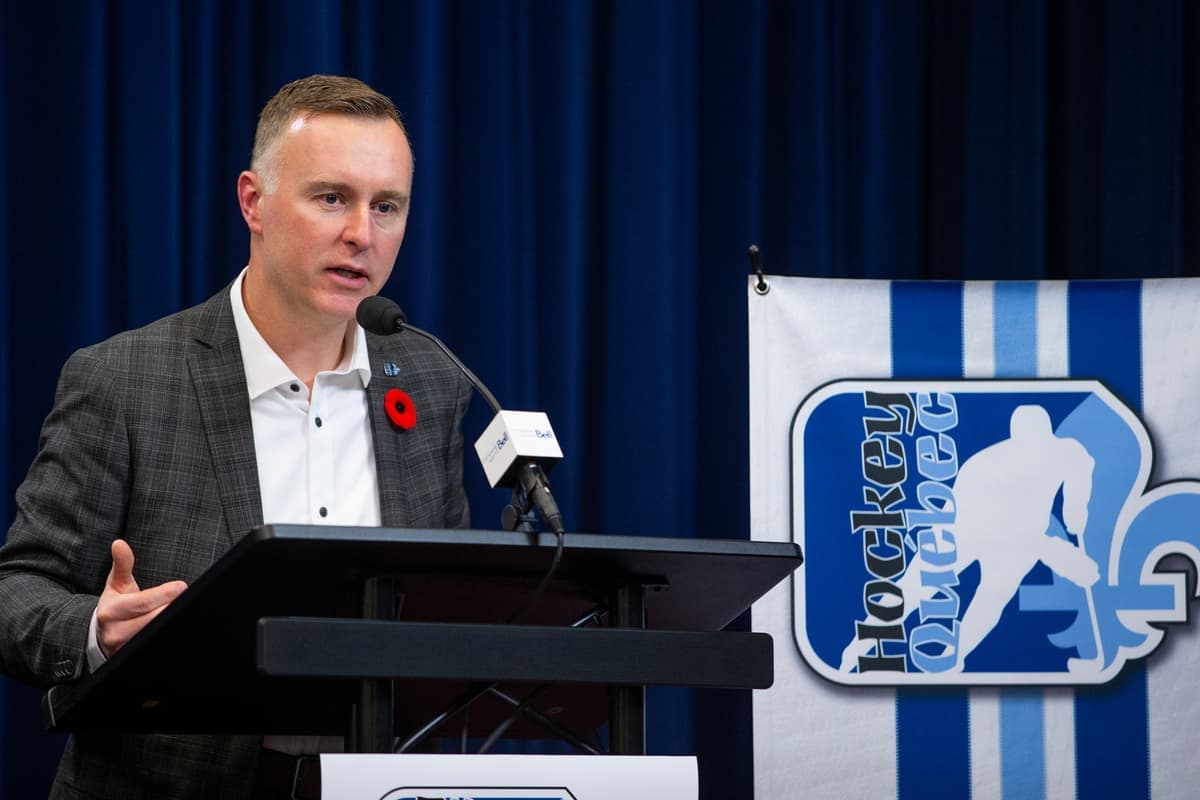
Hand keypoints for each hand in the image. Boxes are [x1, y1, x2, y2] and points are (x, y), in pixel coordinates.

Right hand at [96, 539, 186, 657]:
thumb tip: (119, 543)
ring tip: (183, 608)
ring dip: (170, 621)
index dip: (163, 594)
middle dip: (171, 607)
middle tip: (187, 597)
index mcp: (110, 611)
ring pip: (153, 633)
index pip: (141, 603)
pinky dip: (166, 634)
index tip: (181, 586)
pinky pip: (153, 644)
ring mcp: (123, 647)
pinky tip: (176, 623)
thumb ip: (122, 564)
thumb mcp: (116, 584)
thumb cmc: (115, 605)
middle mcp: (115, 632)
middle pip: (151, 620)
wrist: (102, 634)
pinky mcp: (131, 656)